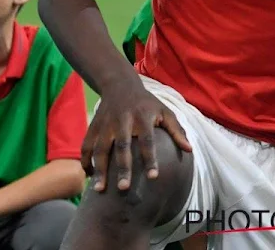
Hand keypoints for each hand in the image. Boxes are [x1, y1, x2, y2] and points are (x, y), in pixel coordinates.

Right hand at [83, 77, 190, 192]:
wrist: (119, 84)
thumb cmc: (147, 103)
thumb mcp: (164, 111)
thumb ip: (176, 130)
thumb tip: (189, 150)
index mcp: (142, 117)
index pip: (148, 140)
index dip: (150, 158)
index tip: (153, 177)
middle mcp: (122, 121)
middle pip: (122, 147)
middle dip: (121, 168)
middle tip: (123, 188)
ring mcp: (105, 123)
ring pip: (100, 148)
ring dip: (98, 168)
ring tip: (99, 189)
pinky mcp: (94, 125)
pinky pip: (86, 144)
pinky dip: (85, 160)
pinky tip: (88, 174)